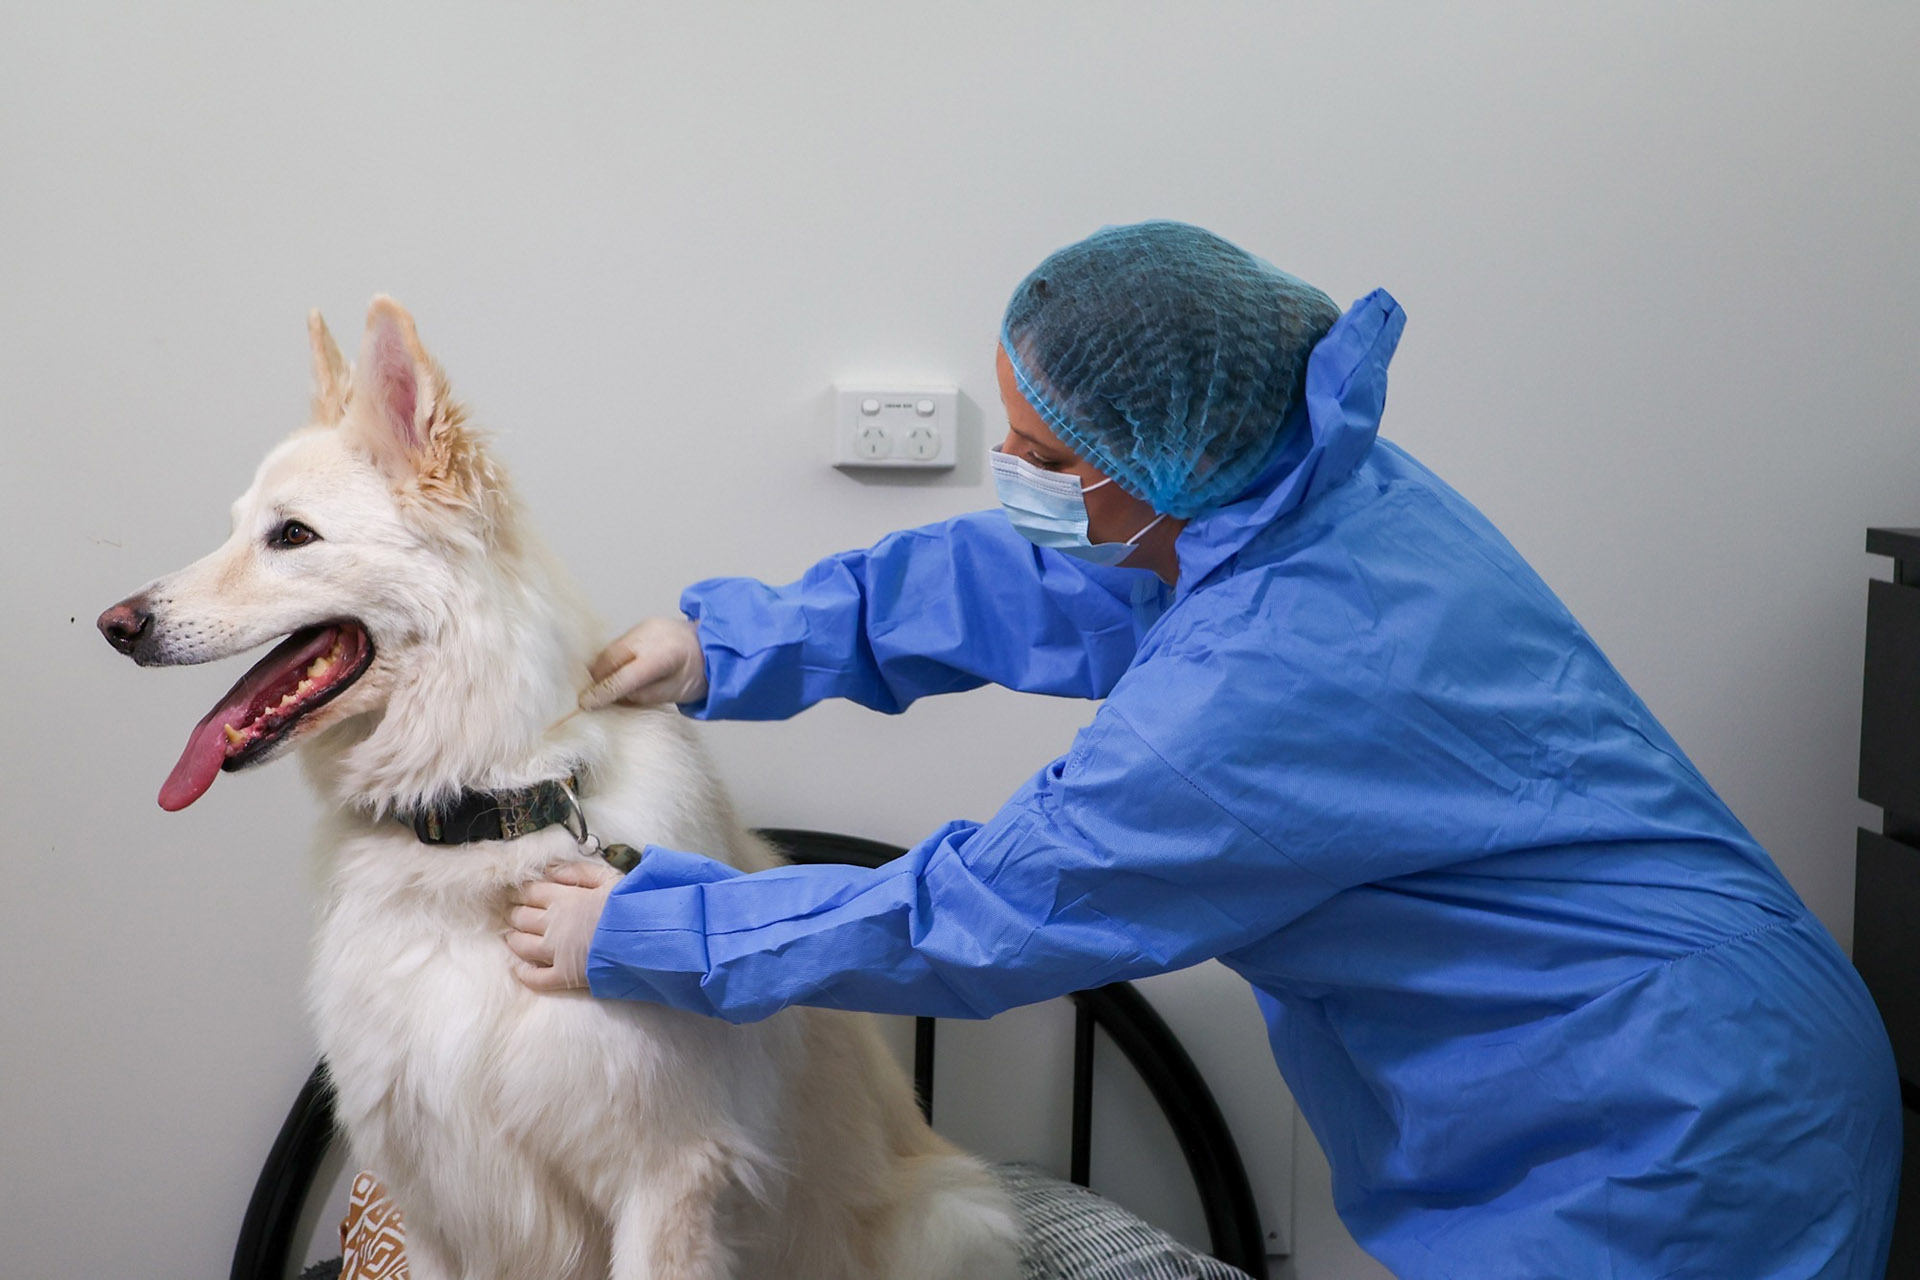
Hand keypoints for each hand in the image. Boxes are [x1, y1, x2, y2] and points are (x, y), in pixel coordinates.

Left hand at [506, 859, 622, 991]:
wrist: (647, 938)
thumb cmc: (632, 905)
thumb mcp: (608, 877)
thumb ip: (578, 870)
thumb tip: (550, 869)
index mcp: (564, 898)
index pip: (530, 892)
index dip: (519, 891)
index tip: (515, 891)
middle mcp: (553, 924)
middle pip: (521, 917)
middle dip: (514, 913)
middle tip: (512, 912)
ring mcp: (557, 952)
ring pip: (522, 945)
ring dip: (513, 939)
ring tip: (511, 936)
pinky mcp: (565, 975)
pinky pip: (536, 978)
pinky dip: (524, 974)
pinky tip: (519, 970)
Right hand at [581, 618, 706, 709]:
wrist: (716, 645)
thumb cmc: (698, 673)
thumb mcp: (675, 693)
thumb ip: (644, 695)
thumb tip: (615, 697)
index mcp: (663, 656)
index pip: (624, 677)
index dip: (603, 692)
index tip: (586, 703)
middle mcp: (650, 636)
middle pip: (610, 660)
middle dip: (597, 679)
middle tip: (590, 697)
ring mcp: (645, 627)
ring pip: (610, 650)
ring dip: (603, 669)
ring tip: (601, 687)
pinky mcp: (642, 625)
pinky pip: (618, 644)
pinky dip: (612, 659)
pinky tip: (614, 672)